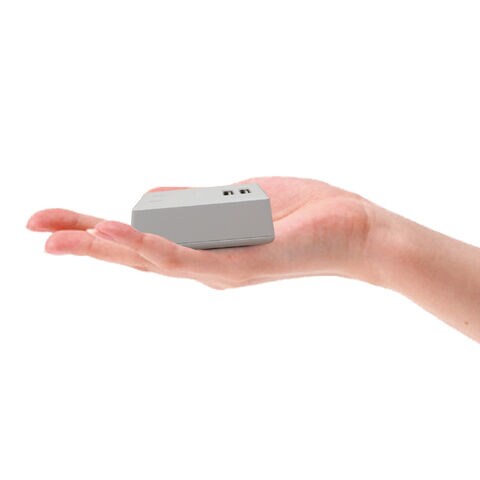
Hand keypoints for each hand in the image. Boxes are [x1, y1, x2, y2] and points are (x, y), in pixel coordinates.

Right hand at [26, 176, 375, 288]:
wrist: (354, 229)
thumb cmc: (300, 214)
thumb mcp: (235, 199)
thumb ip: (191, 203)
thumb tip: (142, 201)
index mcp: (203, 247)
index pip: (140, 239)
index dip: (96, 228)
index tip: (55, 219)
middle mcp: (206, 264)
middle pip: (137, 254)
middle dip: (86, 240)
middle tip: (38, 229)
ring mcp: (223, 268)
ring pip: (157, 260)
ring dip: (110, 246)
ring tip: (65, 234)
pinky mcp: (245, 266)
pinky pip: (194, 258)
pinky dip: (155, 248)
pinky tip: (124, 236)